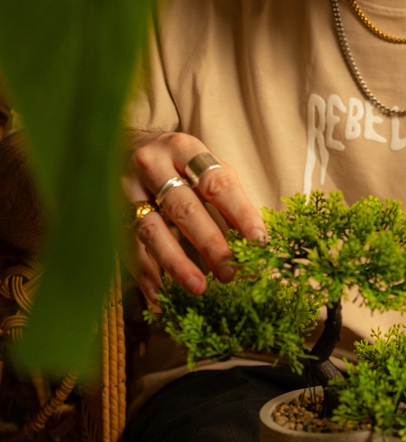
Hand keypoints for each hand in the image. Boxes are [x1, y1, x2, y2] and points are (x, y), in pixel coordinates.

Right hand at [123, 130, 266, 302]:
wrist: (118, 145)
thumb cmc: (173, 161)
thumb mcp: (199, 164)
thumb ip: (224, 194)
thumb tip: (255, 239)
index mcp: (183, 148)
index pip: (217, 183)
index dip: (240, 213)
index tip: (259, 241)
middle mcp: (152, 165)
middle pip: (184, 207)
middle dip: (209, 243)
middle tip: (230, 272)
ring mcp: (126, 189)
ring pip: (152, 230)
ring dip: (177, 263)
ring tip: (198, 287)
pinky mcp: (110, 212)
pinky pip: (128, 247)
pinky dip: (145, 274)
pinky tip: (160, 296)